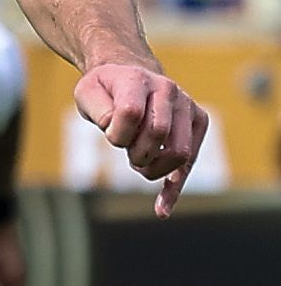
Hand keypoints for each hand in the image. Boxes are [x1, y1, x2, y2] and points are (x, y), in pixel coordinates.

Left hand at [72, 61, 206, 213]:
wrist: (131, 75)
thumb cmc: (105, 90)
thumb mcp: (87, 93)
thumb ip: (98, 109)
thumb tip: (115, 127)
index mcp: (139, 80)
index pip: (131, 114)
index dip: (115, 133)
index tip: (109, 134)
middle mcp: (169, 91)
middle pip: (158, 135)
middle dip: (136, 153)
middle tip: (126, 151)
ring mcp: (188, 106)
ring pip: (180, 153)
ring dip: (153, 169)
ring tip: (138, 161)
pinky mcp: (199, 123)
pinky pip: (191, 162)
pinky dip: (174, 189)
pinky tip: (161, 210)